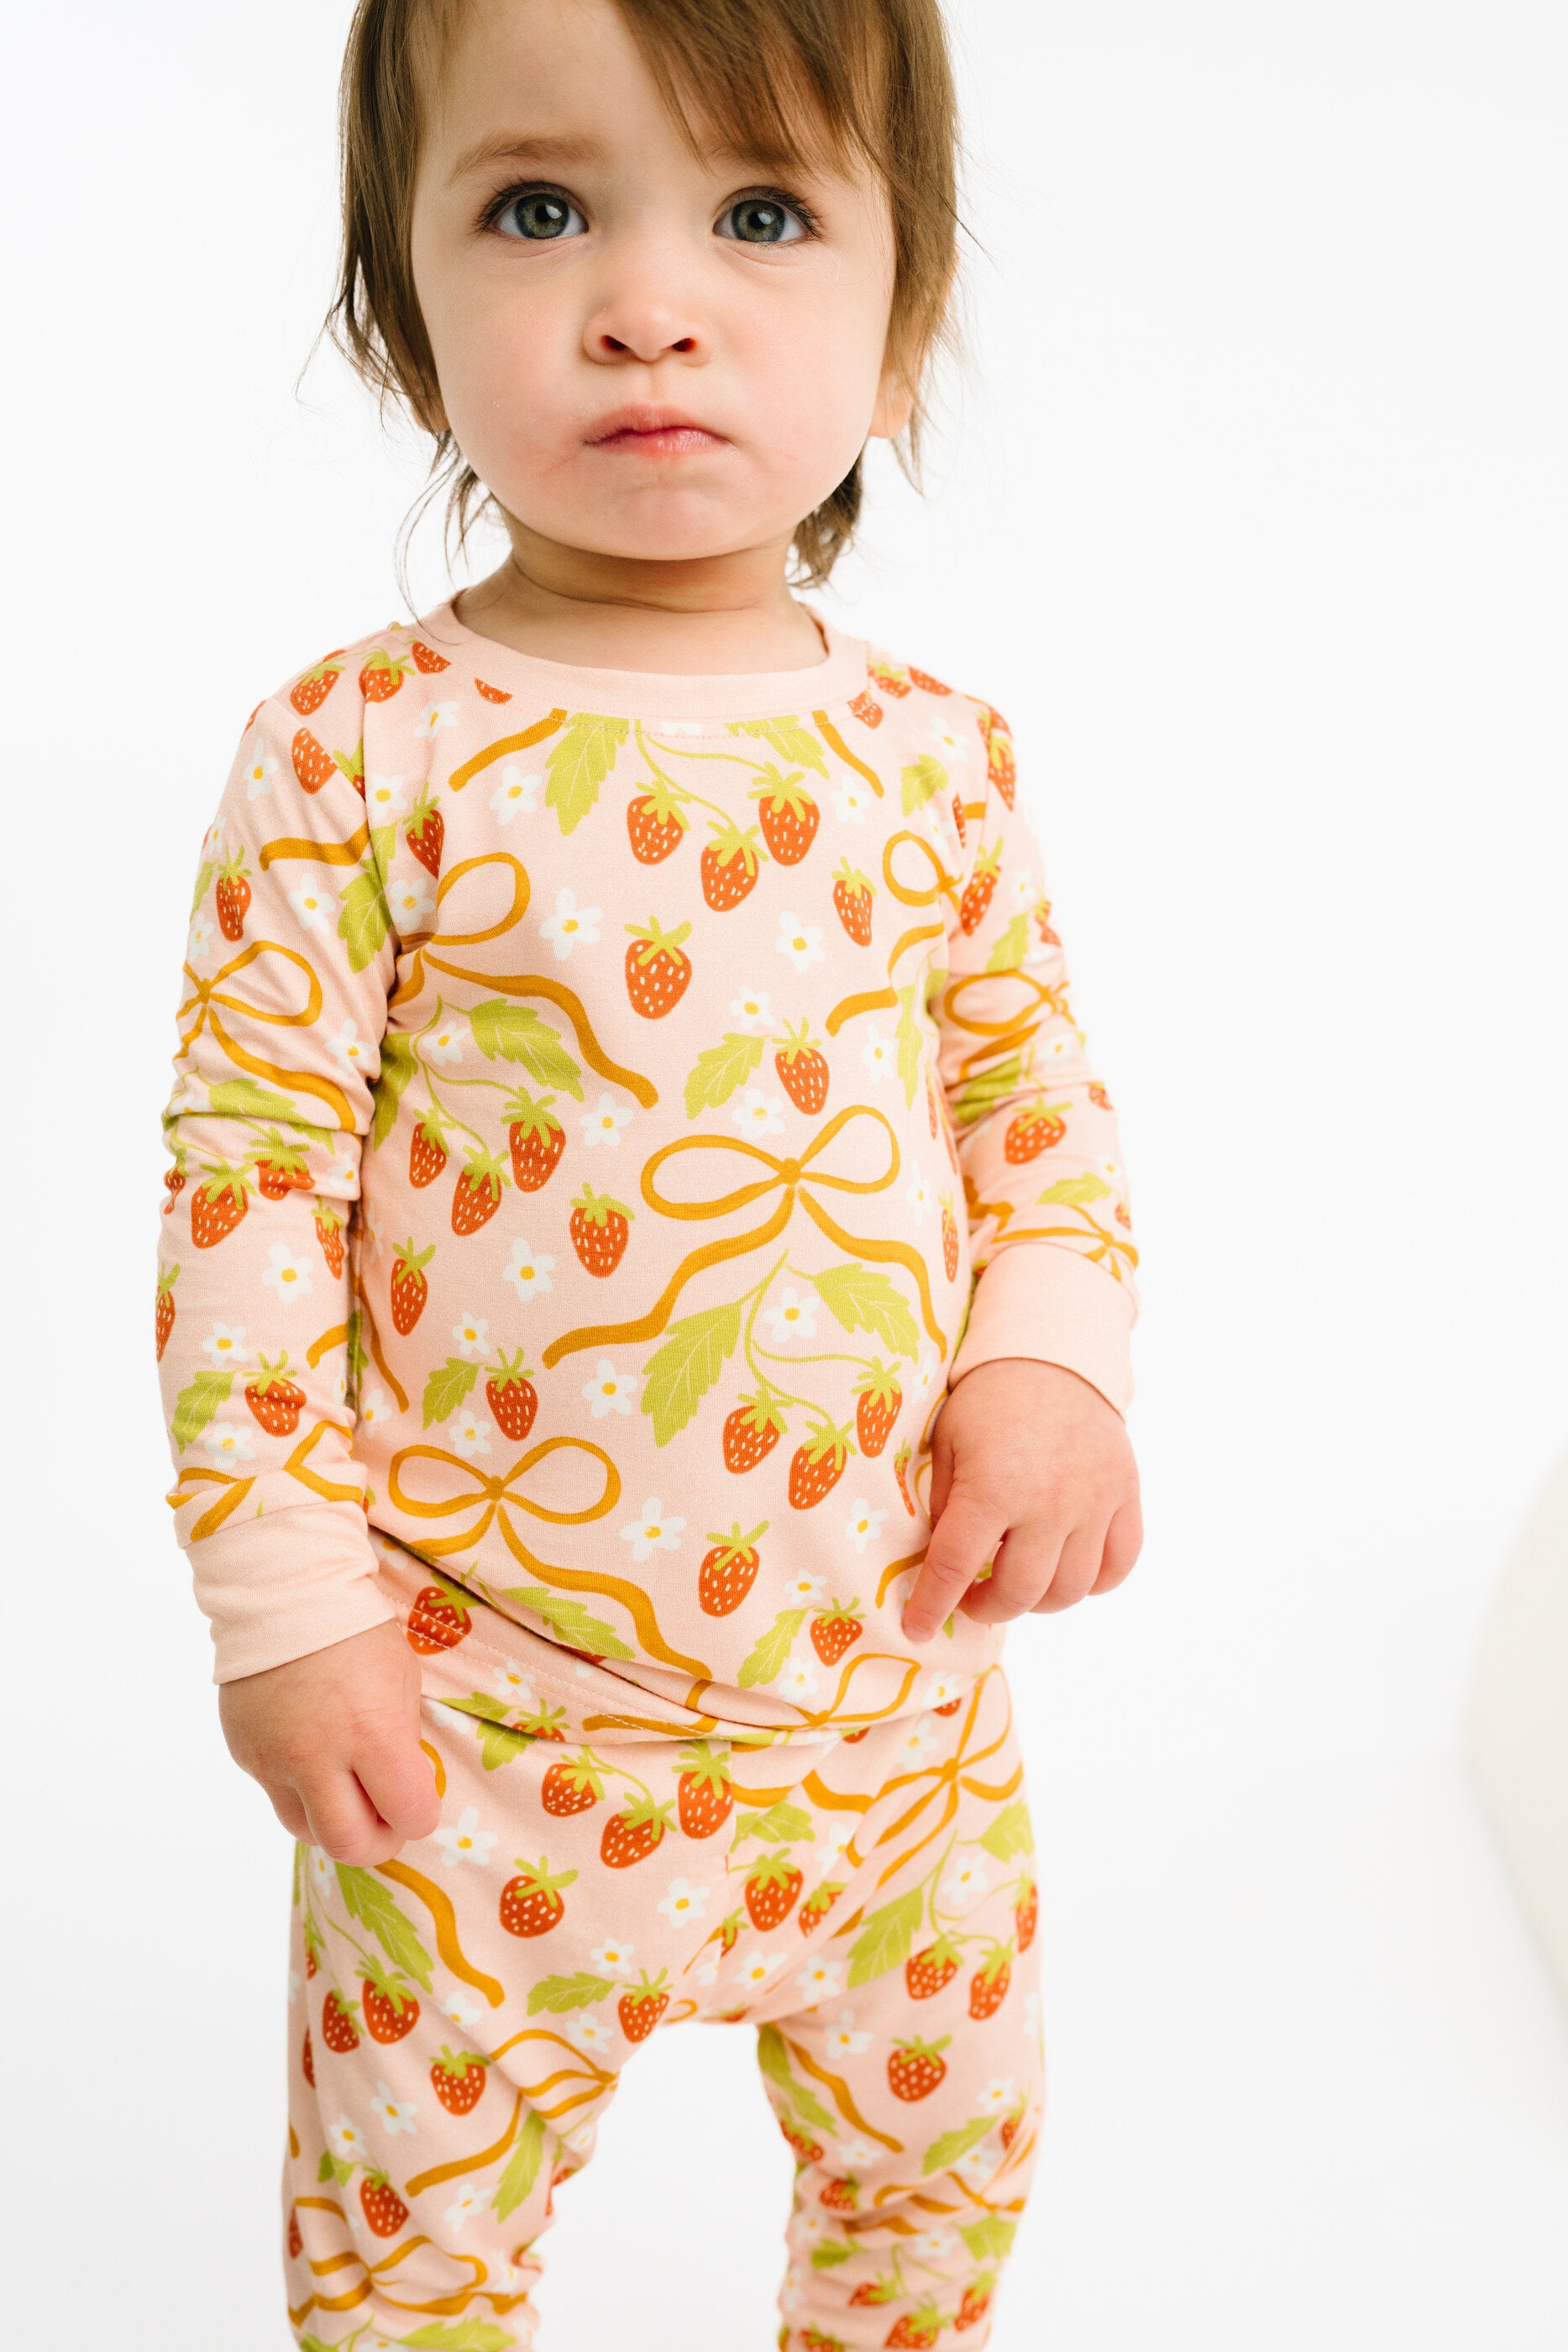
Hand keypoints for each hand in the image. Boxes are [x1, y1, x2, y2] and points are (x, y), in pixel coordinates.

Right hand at [218, 1618, 439, 1864]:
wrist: (285, 1592)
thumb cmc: (358, 1631)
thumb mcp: (402, 1681)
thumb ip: (401, 1741)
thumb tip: (402, 1787)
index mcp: (371, 1733)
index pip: (408, 1814)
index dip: (421, 1815)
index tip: (420, 1797)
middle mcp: (317, 1757)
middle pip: (349, 1845)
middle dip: (377, 1841)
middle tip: (386, 1817)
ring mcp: (274, 1760)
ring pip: (305, 1830)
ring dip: (333, 1821)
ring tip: (349, 1790)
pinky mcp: (245, 1755)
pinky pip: (276, 1792)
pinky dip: (300, 1786)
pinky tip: (311, 1749)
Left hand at [901, 1358, 1141, 1641]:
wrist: (1054, 1357)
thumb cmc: (988, 1400)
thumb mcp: (946, 1443)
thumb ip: (943, 1504)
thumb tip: (942, 1557)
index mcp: (992, 1489)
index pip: (955, 1568)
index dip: (932, 1606)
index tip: (918, 1628)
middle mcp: (1048, 1505)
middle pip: (1018, 1592)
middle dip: (986, 1608)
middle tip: (971, 1598)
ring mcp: (1093, 1504)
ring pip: (1070, 1590)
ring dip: (1036, 1601)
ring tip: (1016, 1584)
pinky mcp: (1125, 1498)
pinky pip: (1117, 1566)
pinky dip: (1092, 1583)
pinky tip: (1065, 1571)